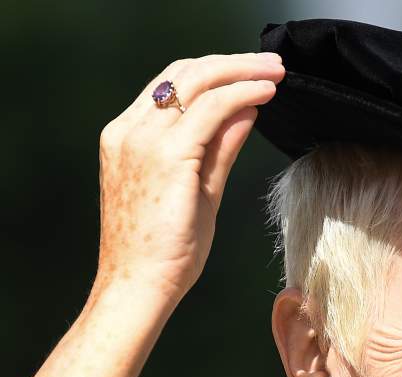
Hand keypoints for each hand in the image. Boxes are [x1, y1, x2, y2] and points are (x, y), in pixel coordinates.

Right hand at [92, 52, 284, 304]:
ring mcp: (143, 141)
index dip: (213, 71)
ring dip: (242, 70)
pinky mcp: (167, 156)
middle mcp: (128, 131)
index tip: (250, 72)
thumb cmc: (163, 252)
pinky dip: (242, 93)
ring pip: (197, 81)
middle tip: (271, 65)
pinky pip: (211, 108)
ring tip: (276, 73)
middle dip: (232, 62)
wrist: (137, 289)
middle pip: (183, 72)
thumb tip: (245, 111)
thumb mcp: (197, 190)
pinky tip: (266, 94)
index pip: (170, 83)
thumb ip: (218, 149)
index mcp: (125, 137)